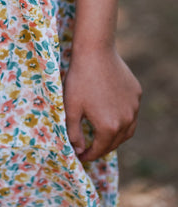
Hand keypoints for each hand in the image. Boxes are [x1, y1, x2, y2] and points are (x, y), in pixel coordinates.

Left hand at [63, 45, 141, 161]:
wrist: (95, 52)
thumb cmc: (80, 79)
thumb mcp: (71, 108)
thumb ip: (74, 133)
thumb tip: (79, 150)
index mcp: (109, 127)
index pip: (99, 150)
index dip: (89, 155)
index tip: (80, 156)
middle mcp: (126, 120)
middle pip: (115, 142)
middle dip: (102, 147)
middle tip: (91, 147)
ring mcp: (134, 107)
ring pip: (127, 129)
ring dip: (116, 135)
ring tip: (103, 134)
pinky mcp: (136, 93)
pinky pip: (131, 111)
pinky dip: (123, 116)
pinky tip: (112, 111)